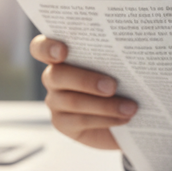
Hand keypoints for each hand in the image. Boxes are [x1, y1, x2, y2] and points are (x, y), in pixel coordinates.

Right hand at [30, 35, 136, 149]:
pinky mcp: (62, 123)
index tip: (63, 51)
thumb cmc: (121, 78)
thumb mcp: (119, 64)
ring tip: (130, 107)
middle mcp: (53, 76)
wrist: (126, 112)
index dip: (47, 48)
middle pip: (57, 75)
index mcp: (62, 54)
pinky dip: (106, 119)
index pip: (40, 47)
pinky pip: (81, 121)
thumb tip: (129, 51)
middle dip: (86, 80)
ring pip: (73, 101)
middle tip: (113, 86)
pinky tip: (125, 118)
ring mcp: (55, 101)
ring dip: (105, 105)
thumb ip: (114, 55)